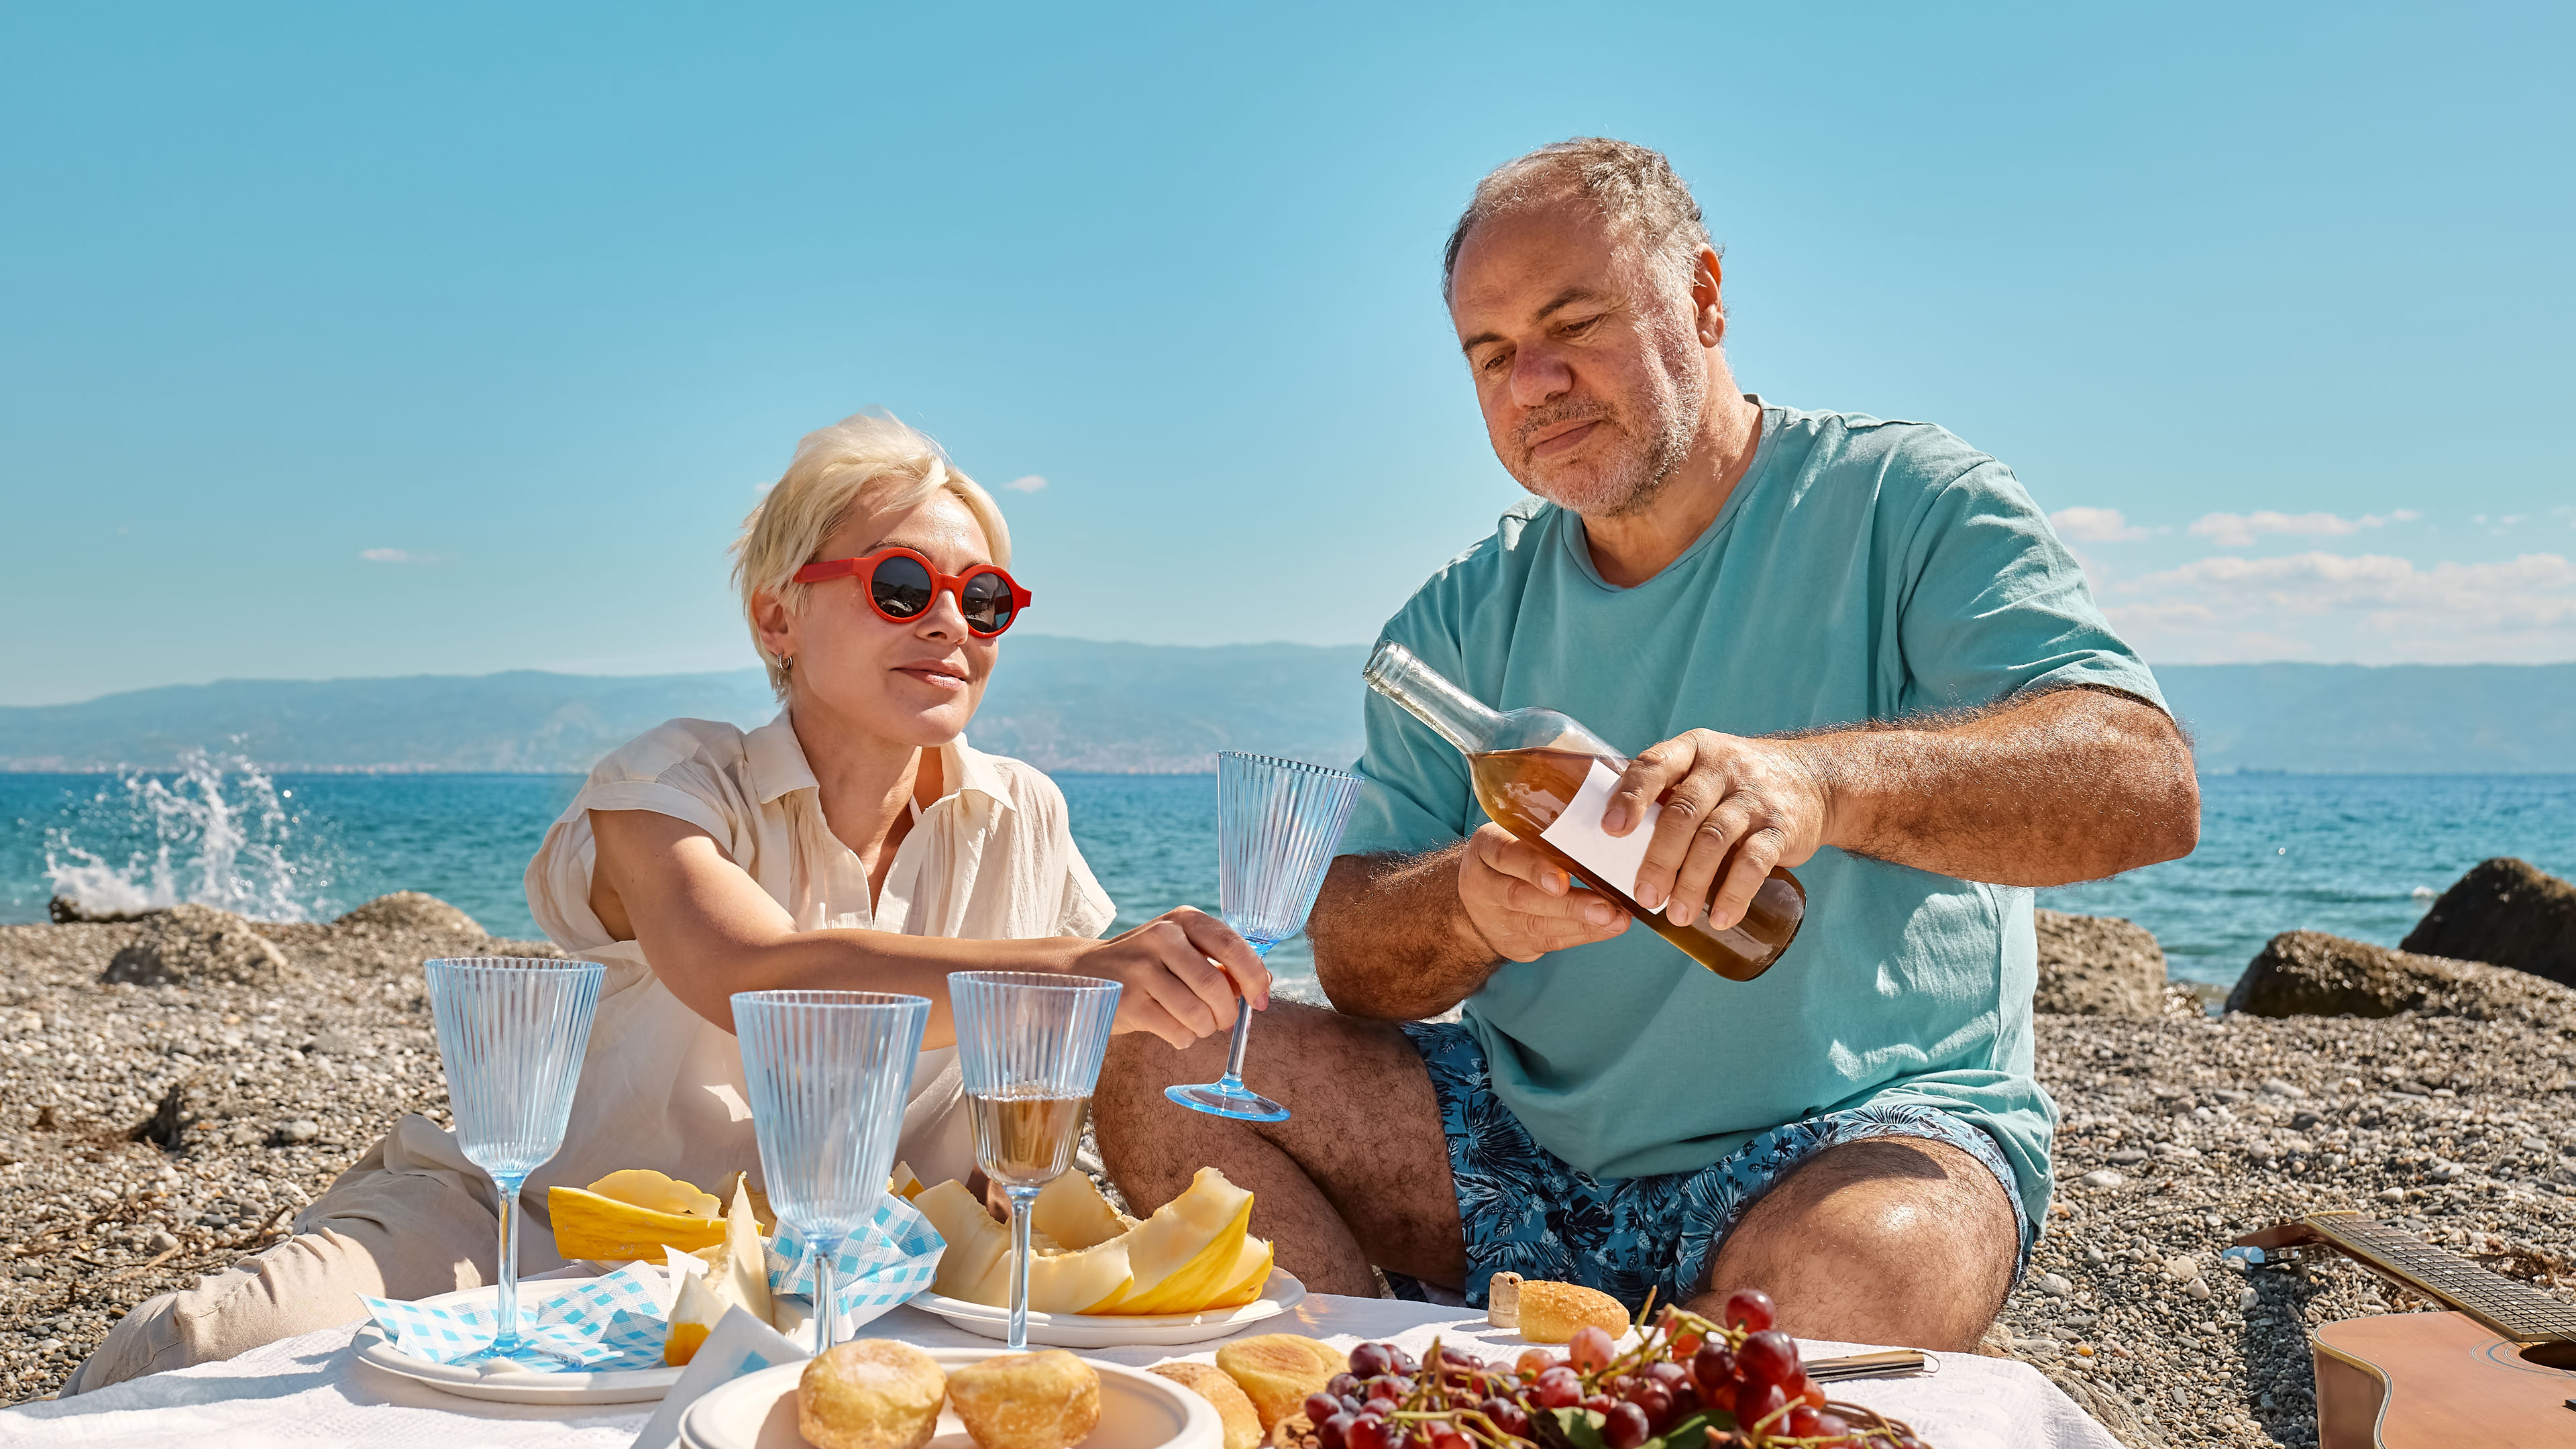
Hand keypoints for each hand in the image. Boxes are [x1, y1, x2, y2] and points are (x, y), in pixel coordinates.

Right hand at [1067, 907, 1269, 1048]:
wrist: (1085, 973)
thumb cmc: (1147, 964)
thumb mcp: (1183, 950)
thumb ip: (1222, 963)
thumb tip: (1263, 984)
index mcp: (1184, 920)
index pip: (1233, 945)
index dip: (1254, 978)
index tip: (1261, 1002)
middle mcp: (1162, 937)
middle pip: (1216, 986)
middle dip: (1228, 1013)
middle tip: (1222, 1022)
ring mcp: (1141, 968)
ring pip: (1197, 1013)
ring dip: (1205, 1028)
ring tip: (1196, 1025)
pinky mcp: (1128, 1001)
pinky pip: (1176, 1031)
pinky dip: (1184, 1038)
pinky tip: (1174, 1029)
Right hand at [1456, 822, 1630, 962]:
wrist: (1476, 901)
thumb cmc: (1512, 854)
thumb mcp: (1513, 831)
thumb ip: (1545, 823)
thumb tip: (1607, 803)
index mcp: (1486, 848)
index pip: (1505, 856)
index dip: (1533, 868)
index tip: (1562, 879)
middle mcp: (1485, 887)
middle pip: (1523, 897)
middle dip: (1568, 905)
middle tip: (1606, 907)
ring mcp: (1498, 920)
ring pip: (1539, 925)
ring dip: (1582, 924)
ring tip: (1616, 919)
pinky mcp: (1516, 944)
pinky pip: (1551, 942)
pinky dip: (1584, 935)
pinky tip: (1610, 928)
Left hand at [1601, 730, 1829, 930]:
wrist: (1817, 780)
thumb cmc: (1738, 783)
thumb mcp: (1704, 769)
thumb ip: (1667, 793)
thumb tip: (1612, 843)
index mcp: (1694, 750)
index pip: (1655, 766)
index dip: (1630, 798)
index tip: (1610, 831)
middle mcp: (1724, 768)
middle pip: (1683, 813)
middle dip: (1659, 859)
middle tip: (1645, 896)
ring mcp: (1755, 797)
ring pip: (1714, 840)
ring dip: (1692, 883)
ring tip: (1677, 915)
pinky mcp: (1781, 827)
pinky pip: (1754, 863)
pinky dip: (1734, 893)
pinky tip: (1721, 917)